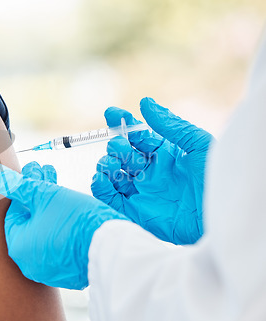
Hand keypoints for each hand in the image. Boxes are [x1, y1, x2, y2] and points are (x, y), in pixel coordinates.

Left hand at [0, 159, 127, 289]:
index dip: (26, 189)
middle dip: (38, 194)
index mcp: (18, 247)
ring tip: (61, 186)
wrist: (112, 247)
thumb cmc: (76, 219)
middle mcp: (29, 264)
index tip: (36, 173)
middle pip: (29, 221)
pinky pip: (58, 244)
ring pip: (44, 231)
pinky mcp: (68, 272)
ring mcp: (49, 270)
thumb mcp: (44, 194)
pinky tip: (71, 210)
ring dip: (50, 208)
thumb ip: (13, 183)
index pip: (13, 212)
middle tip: (47, 173)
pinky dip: (62, 227)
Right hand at [91, 97, 213, 244]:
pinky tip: (103, 178)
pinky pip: (109, 197)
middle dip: (116, 146)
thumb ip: (170, 124)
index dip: (123, 122)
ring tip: (114, 164)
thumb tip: (145, 102)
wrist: (221, 218)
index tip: (111, 112)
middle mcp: (150, 171)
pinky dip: (100, 186)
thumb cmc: (217, 180)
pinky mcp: (134, 211)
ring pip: (111, 173)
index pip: (137, 135)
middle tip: (122, 148)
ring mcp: (141, 191)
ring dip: (106, 164)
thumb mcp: (198, 144)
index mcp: (164, 154)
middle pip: (121, 153)